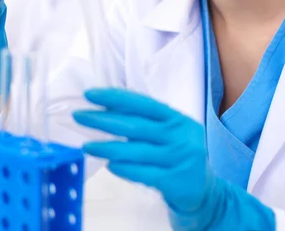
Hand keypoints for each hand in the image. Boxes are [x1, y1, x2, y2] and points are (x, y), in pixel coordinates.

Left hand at [72, 88, 275, 230]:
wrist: (205, 191)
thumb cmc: (177, 155)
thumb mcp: (169, 133)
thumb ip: (144, 122)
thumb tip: (104, 109)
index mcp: (177, 119)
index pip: (143, 103)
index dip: (115, 98)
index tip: (90, 94)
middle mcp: (180, 136)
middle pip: (136, 126)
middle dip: (103, 120)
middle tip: (79, 116)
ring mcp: (180, 159)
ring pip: (136, 151)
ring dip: (107, 147)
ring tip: (86, 146)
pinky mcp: (176, 181)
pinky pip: (143, 174)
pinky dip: (124, 169)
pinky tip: (109, 165)